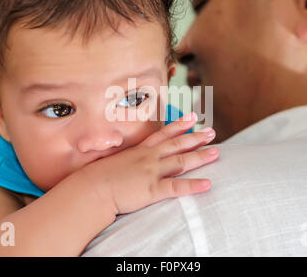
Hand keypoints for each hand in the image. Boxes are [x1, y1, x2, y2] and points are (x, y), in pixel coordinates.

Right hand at [83, 112, 218, 214]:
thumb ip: (122, 159)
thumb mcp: (110, 162)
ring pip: (181, 162)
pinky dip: (193, 186)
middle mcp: (148, 158)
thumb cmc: (95, 177)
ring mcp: (151, 172)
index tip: (192, 117)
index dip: (179, 125)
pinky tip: (208, 184)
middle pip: (177, 145)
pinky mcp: (152, 190)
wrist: (90, 188)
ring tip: (216, 152)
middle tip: (212, 132)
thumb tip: (123, 157)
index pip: (162, 134)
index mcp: (138, 150)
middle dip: (195, 137)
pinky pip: (177, 187)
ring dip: (200, 156)